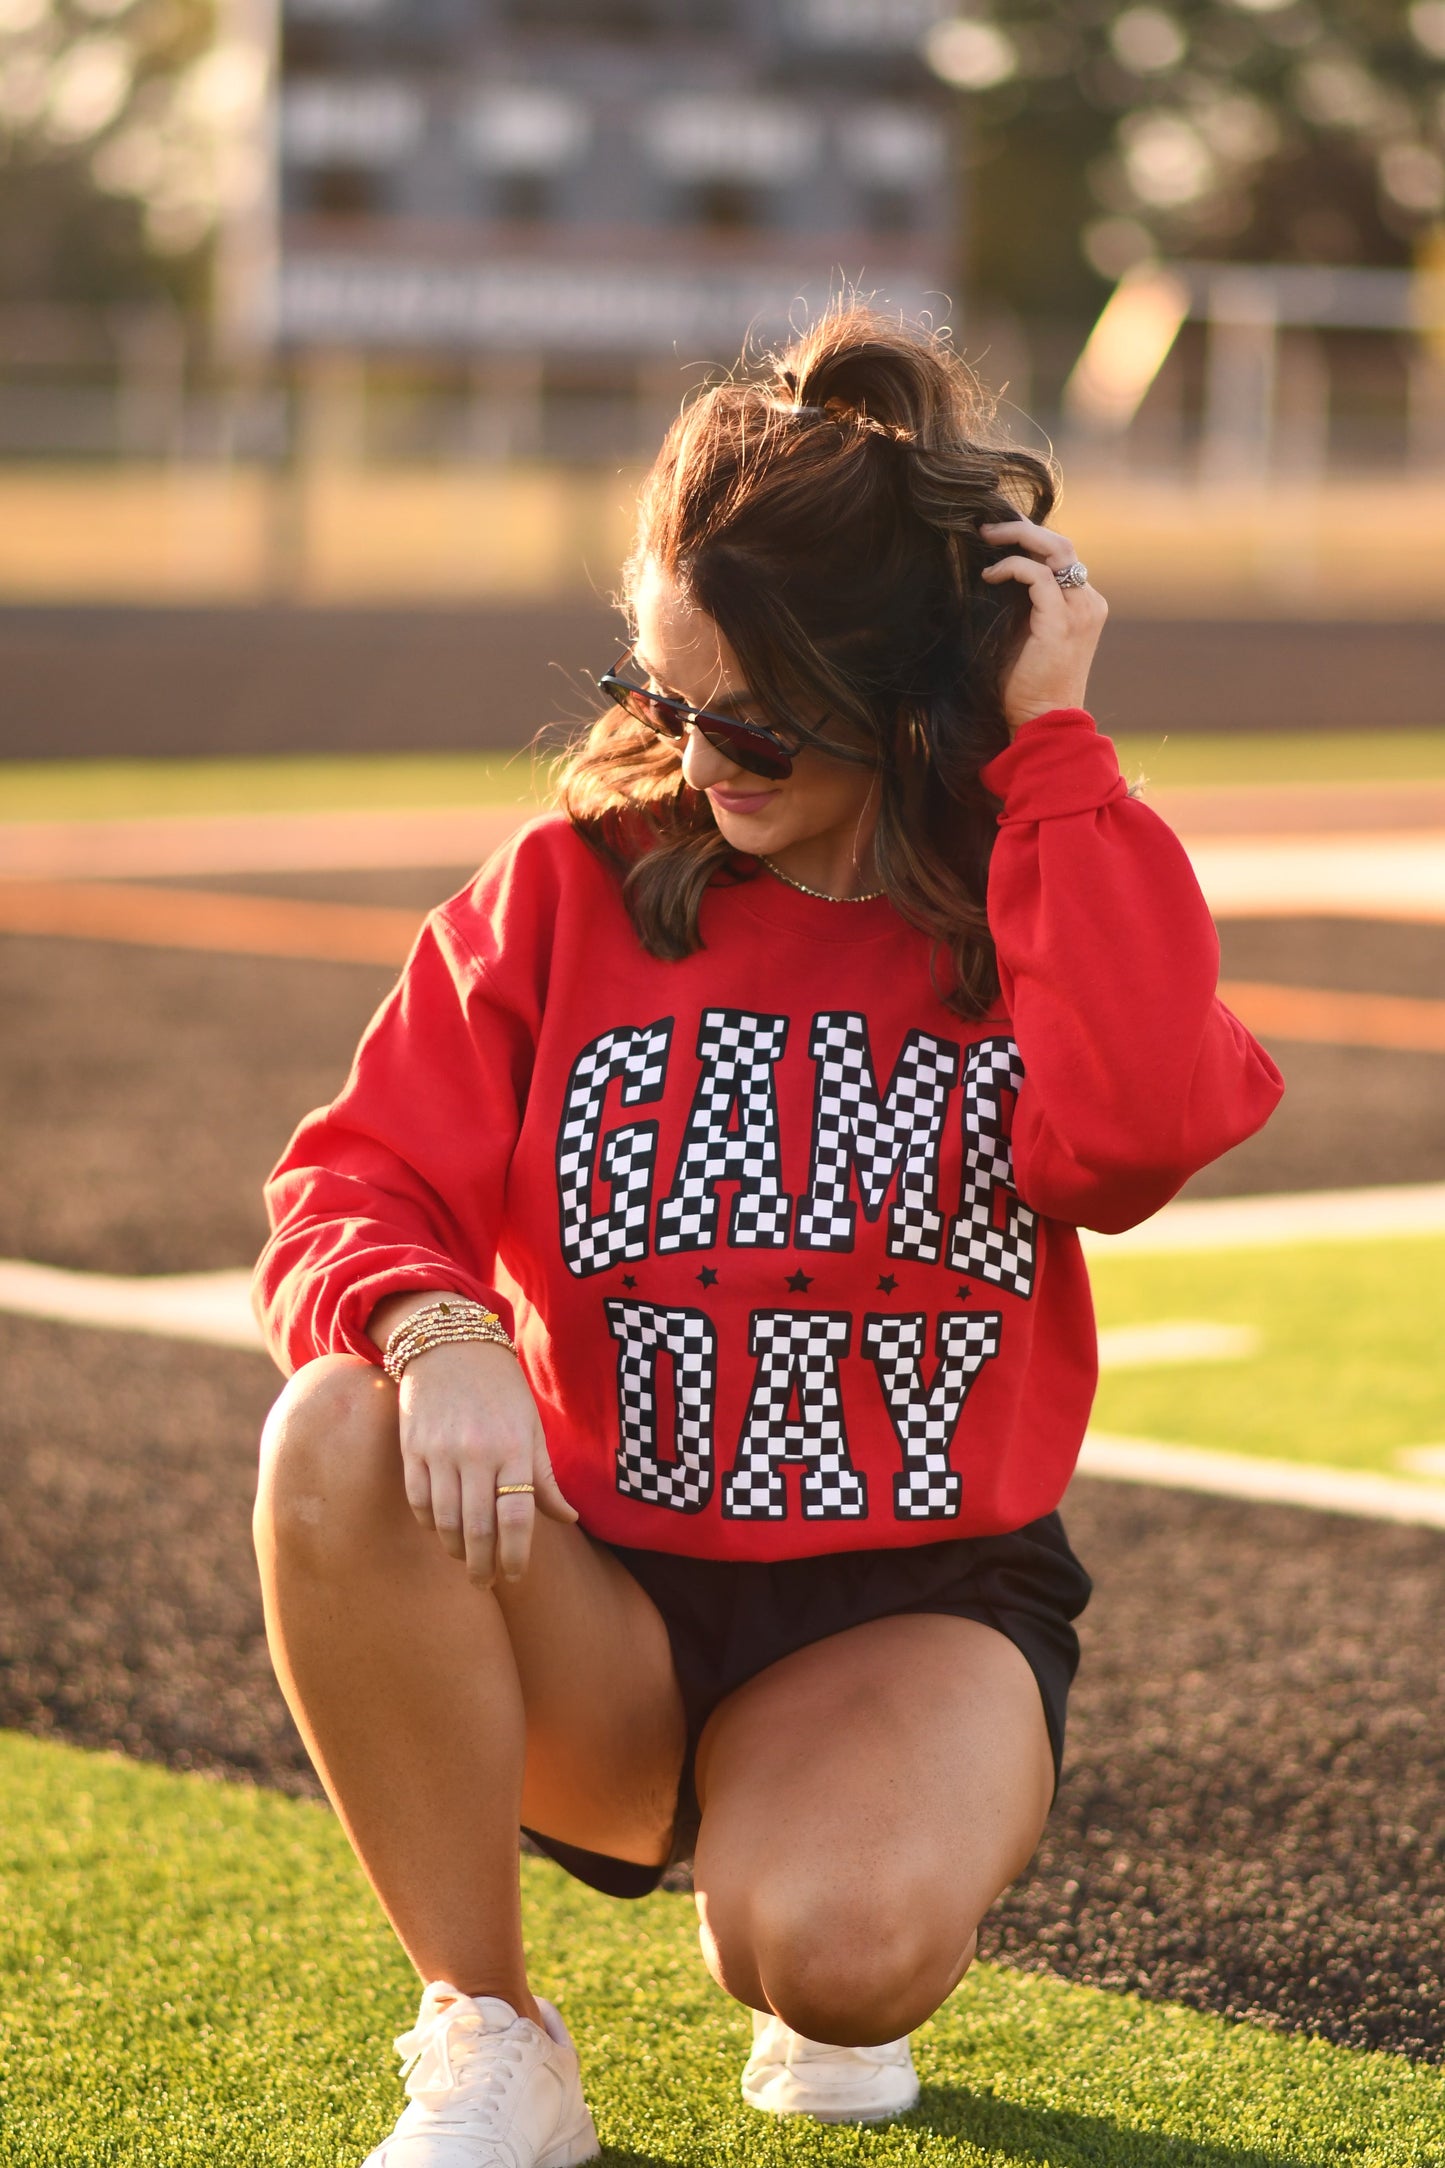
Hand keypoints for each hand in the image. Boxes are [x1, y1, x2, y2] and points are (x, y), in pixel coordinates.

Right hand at [393, 1338, 577, 1587]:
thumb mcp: (530, 1426)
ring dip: (456, 1550)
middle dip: (483, 1566)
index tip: (516, 1576)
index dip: (516, 1555)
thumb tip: (569, 1518)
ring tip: (466, 1561)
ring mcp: (440, 1452)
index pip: (517, 1518)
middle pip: (479, 1528)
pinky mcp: (411, 1448)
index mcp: (514, 1448)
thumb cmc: (500, 1389)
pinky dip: (429, 1525)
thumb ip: (544, 1477)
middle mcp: (477, 1453)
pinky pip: (418, 1501)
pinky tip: (440, 1532)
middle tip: (486, 1583)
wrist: (450, 1344)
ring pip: (445, 1521)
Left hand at [978, 517, 1107, 732]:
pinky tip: (990, 576)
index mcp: (1084, 604)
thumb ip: (1024, 602)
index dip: (1030, 536)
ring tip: (985, 537)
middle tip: (986, 526)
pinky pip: (1039, 576)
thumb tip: (993, 570)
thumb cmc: (1027, 685)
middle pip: (1062, 543)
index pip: (1061, 555)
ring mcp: (1080, 611)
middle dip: (1022, 527)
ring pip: (1055, 550)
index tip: (997, 530)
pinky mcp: (1062, 622)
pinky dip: (1013, 568)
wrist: (1043, 721)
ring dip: (1017, 537)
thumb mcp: (1027, 633)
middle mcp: (1089, 602)